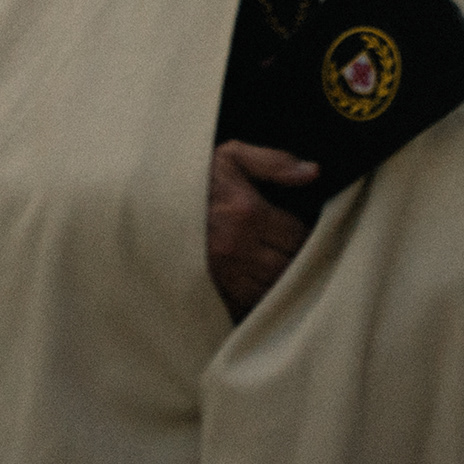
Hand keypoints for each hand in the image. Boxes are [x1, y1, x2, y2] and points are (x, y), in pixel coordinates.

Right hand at [207, 140, 317, 318]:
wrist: (145, 203)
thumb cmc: (194, 178)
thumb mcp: (231, 156)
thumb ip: (274, 162)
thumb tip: (313, 172)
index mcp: (247, 212)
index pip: (298, 236)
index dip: (312, 237)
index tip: (318, 236)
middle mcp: (235, 246)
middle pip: (287, 268)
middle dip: (302, 264)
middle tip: (311, 261)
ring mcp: (219, 273)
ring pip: (268, 291)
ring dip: (283, 287)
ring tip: (293, 279)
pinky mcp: (205, 291)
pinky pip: (242, 306)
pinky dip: (257, 304)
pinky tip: (265, 296)